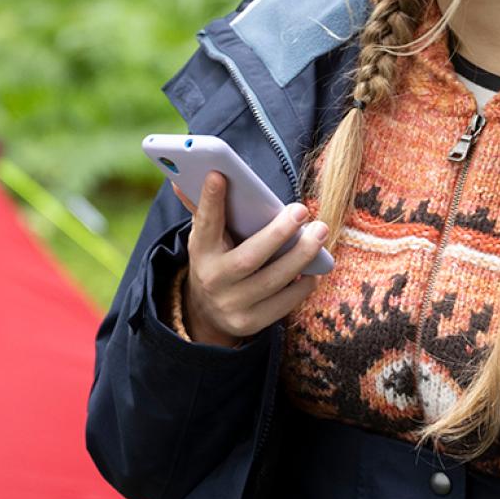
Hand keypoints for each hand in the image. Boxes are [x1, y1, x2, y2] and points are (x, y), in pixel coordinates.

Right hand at [169, 171, 326, 346]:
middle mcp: (213, 280)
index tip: (219, 174)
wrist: (207, 313)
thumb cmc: (215, 259)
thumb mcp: (205, 237)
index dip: (210, 201)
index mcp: (200, 252)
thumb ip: (202, 209)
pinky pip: (283, 304)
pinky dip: (302, 285)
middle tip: (301, 209)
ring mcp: (231, 305)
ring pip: (272, 280)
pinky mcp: (250, 323)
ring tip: (320, 232)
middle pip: (249, 258)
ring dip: (301, 256)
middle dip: (278, 233)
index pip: (204, 224)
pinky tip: (316, 269)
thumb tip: (179, 178)